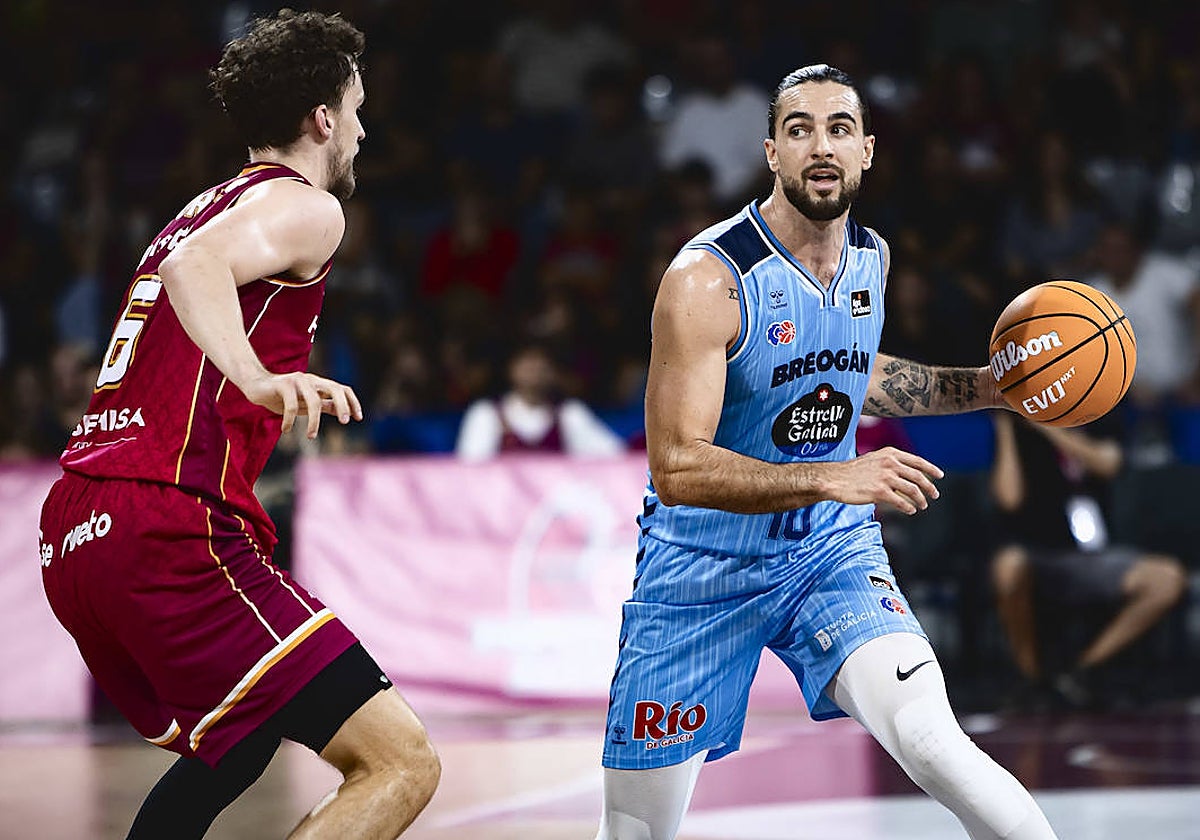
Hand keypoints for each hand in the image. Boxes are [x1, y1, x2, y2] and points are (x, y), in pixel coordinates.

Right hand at [240, 371, 362, 438]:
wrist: (255, 385)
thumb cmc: (282, 396)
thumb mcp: (305, 403)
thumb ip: (324, 405)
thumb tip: (342, 411)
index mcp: (319, 385)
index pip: (342, 389)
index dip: (352, 402)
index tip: (358, 418)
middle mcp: (311, 380)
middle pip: (334, 389)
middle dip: (343, 405)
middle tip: (344, 422)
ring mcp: (297, 381)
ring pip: (313, 400)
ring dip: (314, 421)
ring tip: (311, 436)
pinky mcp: (282, 384)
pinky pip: (290, 404)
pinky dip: (289, 419)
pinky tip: (286, 430)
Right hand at [825, 446, 943, 514]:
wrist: (835, 479)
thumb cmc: (852, 471)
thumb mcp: (874, 459)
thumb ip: (891, 462)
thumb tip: (907, 473)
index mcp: (890, 454)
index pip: (917, 461)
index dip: (931, 469)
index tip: (940, 476)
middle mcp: (890, 464)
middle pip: (918, 477)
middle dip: (929, 488)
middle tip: (934, 495)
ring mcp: (885, 478)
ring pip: (912, 490)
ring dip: (921, 500)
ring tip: (923, 505)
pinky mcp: (880, 492)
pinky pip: (901, 502)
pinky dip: (908, 507)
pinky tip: (910, 510)